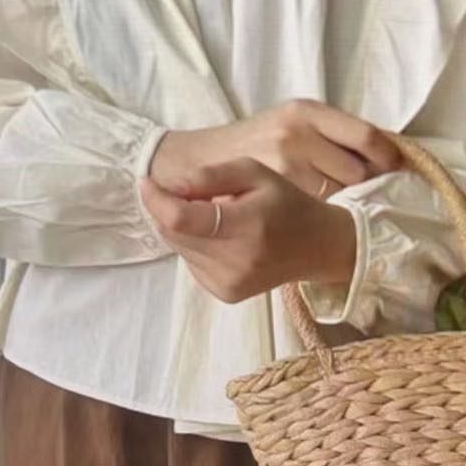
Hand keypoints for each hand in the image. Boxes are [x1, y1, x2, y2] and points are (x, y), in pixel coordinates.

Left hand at [139, 157, 357, 303]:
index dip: (156, 200)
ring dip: (183, 228)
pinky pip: (191, 263)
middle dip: (168, 209)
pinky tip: (222, 237)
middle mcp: (237, 261)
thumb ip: (211, 175)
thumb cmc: (286, 202)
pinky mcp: (226, 294)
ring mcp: (231, 283)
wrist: (317, 246)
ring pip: (179, 249)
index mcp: (247, 226)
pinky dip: (196, 246)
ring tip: (216, 215)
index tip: (147, 182)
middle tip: (192, 193)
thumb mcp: (255, 172)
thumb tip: (171, 185)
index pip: (181, 219)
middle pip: (174, 234)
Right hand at [149, 98, 400, 199]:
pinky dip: (320, 214)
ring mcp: (284, 165)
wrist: (196, 163)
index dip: (387, 158)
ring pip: (339, 194)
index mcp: (306, 112)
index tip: (392, 169)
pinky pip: (315, 210)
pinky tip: (310, 213)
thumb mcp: (292, 121)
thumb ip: (333, 133)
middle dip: (362, 184)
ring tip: (332, 202)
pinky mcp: (272, 191)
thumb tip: (386, 155)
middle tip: (356, 190)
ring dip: (342, 201)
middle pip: (357, 171)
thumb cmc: (252, 143)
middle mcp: (296, 134)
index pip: (367, 137)